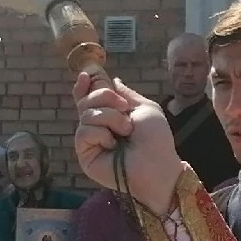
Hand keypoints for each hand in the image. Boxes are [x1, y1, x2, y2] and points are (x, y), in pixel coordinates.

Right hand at [72, 69, 180, 212]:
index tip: (86, 75)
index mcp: (111, 115)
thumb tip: (114, 80)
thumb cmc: (156, 140)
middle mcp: (98, 126)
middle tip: (124, 108)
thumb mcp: (145, 108)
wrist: (157, 165)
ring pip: (86, 114)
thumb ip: (127, 94)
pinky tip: (112, 145)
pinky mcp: (85, 155)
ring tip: (126, 132)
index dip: (84, 86)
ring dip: (110, 118)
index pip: (89, 97)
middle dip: (104, 97)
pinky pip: (83, 132)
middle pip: (85, 100)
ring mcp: (90, 141)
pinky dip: (101, 134)